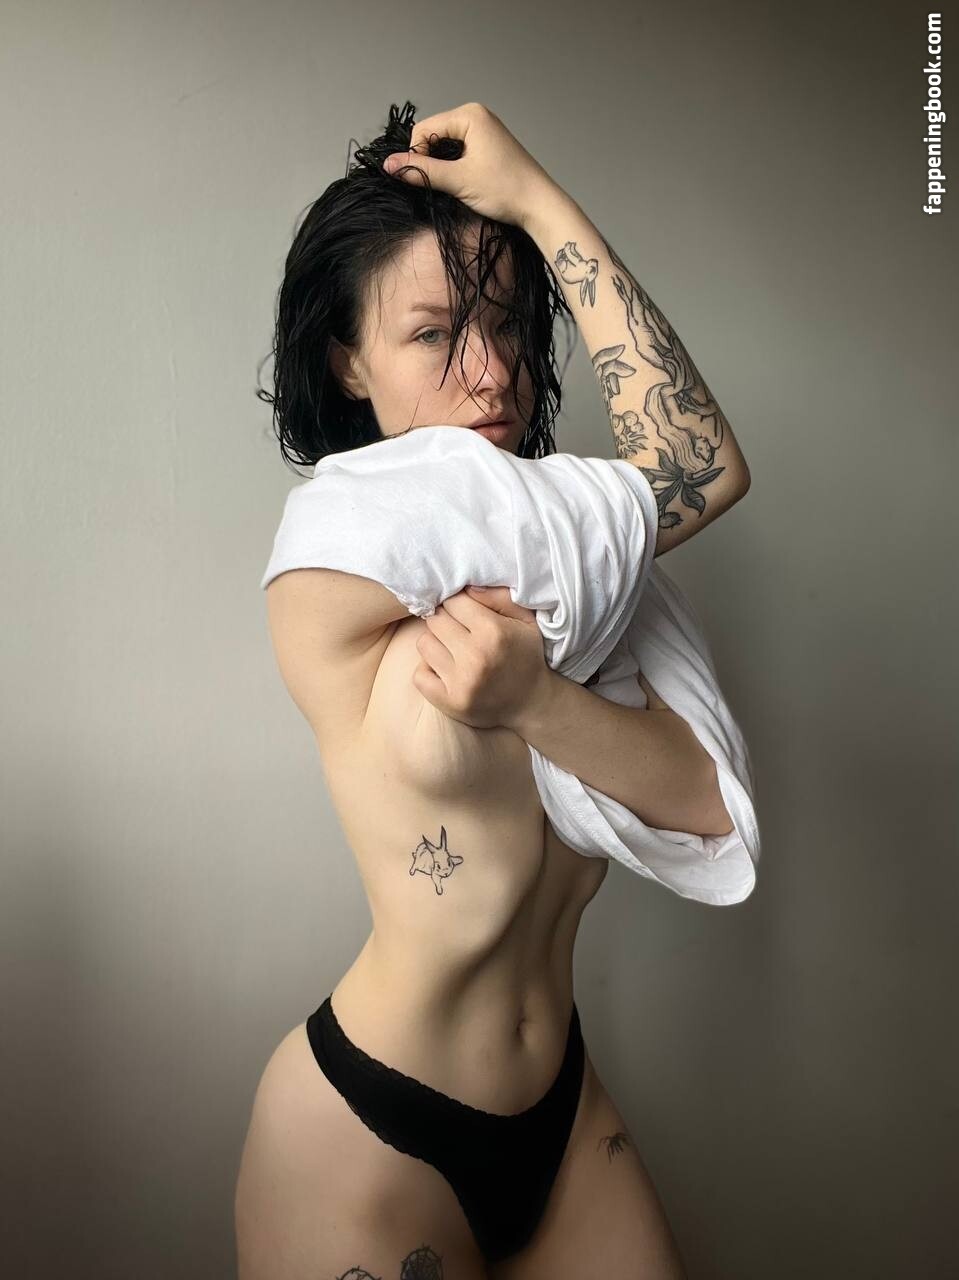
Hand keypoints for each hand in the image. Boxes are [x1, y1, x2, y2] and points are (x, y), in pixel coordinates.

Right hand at [382, 101, 558, 231]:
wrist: (540, 205)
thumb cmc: (504, 190)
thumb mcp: (458, 181)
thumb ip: (421, 172)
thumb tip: (388, 165)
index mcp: (469, 115)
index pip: (424, 129)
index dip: (416, 155)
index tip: (420, 180)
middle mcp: (476, 115)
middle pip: (434, 134)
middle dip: (429, 159)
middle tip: (438, 185)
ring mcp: (484, 130)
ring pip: (446, 144)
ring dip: (441, 165)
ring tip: (453, 185)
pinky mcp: (489, 145)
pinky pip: (459, 151)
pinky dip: (454, 166)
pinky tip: (462, 182)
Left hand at [412, 585, 551, 729]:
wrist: (532, 703)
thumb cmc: (525, 655)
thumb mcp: (525, 620)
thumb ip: (498, 597)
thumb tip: (466, 588)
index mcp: (494, 631)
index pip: (453, 601)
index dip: (459, 605)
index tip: (466, 614)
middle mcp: (475, 656)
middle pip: (435, 620)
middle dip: (445, 621)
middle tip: (459, 632)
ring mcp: (461, 682)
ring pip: (423, 644)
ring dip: (435, 644)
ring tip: (453, 650)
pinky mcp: (450, 702)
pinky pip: (418, 676)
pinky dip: (428, 671)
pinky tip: (446, 671)